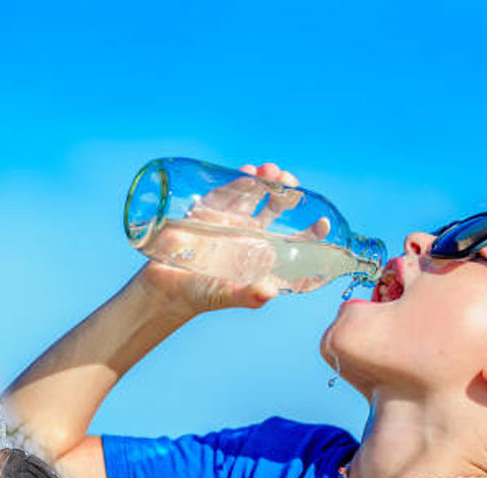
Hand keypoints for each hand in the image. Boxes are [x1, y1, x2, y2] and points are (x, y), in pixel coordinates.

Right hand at [136, 162, 327, 313]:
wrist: (164, 287)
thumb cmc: (200, 296)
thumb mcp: (225, 296)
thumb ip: (247, 296)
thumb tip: (268, 292)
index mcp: (262, 257)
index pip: (294, 242)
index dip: (311, 233)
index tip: (322, 222)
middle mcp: (251, 237)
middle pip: (277, 209)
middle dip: (287, 193)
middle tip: (292, 182)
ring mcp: (232, 221)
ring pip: (256, 195)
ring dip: (267, 181)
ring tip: (271, 171)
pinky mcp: (210, 211)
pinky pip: (230, 190)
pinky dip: (241, 180)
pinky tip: (249, 172)